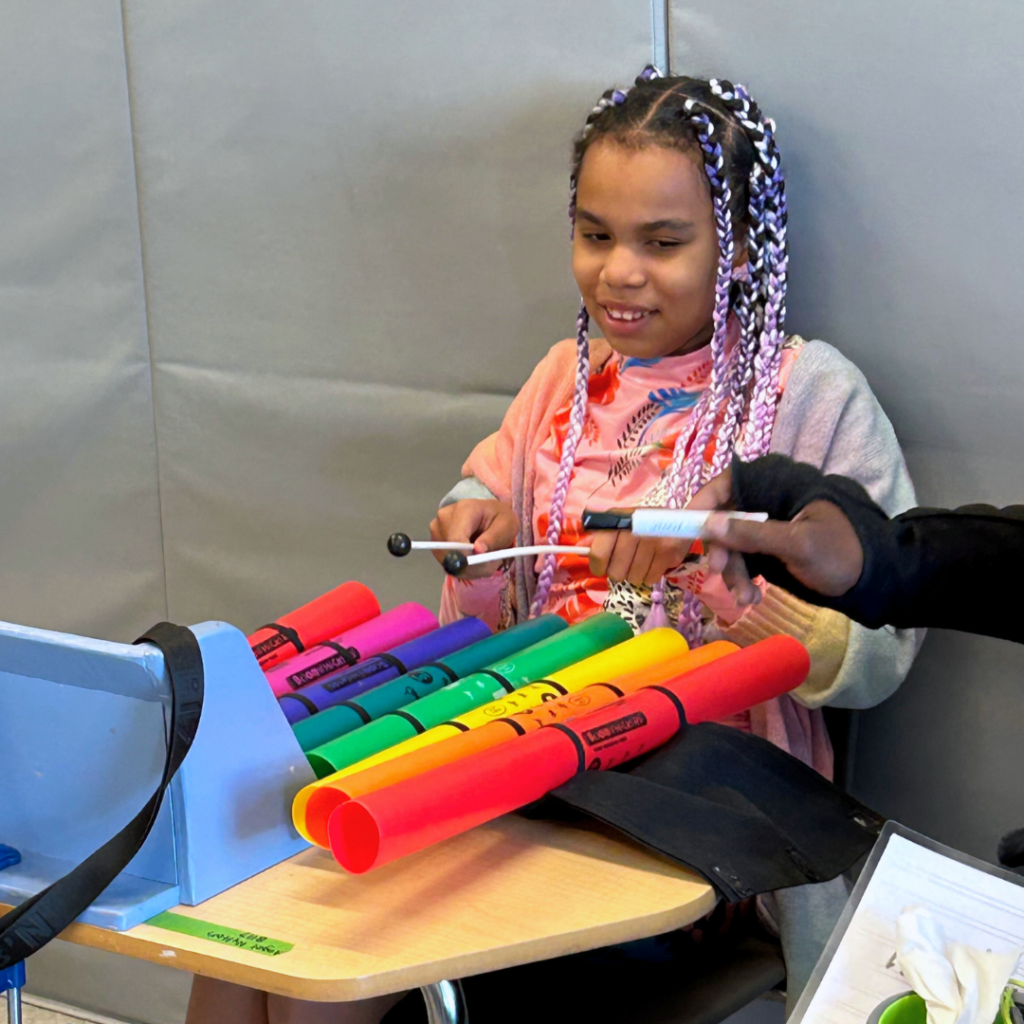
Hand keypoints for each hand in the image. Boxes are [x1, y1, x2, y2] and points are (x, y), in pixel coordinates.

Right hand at [429, 499, 519, 578]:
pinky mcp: (435, 540)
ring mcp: (437, 529)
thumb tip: (477, 551)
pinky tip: (472, 558)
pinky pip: (445, 560)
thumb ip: (493, 538)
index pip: (456, 537)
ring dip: (467, 567)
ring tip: (483, 559)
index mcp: (464, 509)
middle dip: (470, 564)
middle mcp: (444, 517)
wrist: (490, 514)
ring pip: (447, 559)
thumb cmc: (500, 518)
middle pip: (450, 551)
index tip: (480, 564)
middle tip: (488, 565)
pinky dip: (461, 566)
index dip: (466, 556)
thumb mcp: (506, 526)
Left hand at [588, 511, 690, 586]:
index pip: (599, 554)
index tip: (600, 569)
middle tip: (626, 563)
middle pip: (616, 573)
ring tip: (641, 561)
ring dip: (635, 574)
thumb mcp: (621, 522)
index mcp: (619, 520)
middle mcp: (635, 530)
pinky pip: (650, 579)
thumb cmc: (644, 522)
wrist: (681, 519)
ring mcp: (654, 542)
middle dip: (619, 572)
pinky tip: (653, 562)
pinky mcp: (669, 554)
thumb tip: (580, 550)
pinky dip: (650, 575)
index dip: (597, 567)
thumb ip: (599, 536)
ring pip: (633, 578)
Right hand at [689, 468, 864, 603]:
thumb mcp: (797, 545)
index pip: (724, 485)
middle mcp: (765, 502)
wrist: (875, 581)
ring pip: (729, 545)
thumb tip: (707, 525)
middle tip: (719, 575)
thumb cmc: (842, 553)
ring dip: (732, 573)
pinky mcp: (767, 550)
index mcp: (775, 486)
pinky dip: (742, 580)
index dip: (699, 506)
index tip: (683, 533)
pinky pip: (742, 561)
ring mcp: (765, 527)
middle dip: (721, 551)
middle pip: (721, 520)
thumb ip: (752, 535)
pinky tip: (752, 598)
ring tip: (747, 598)